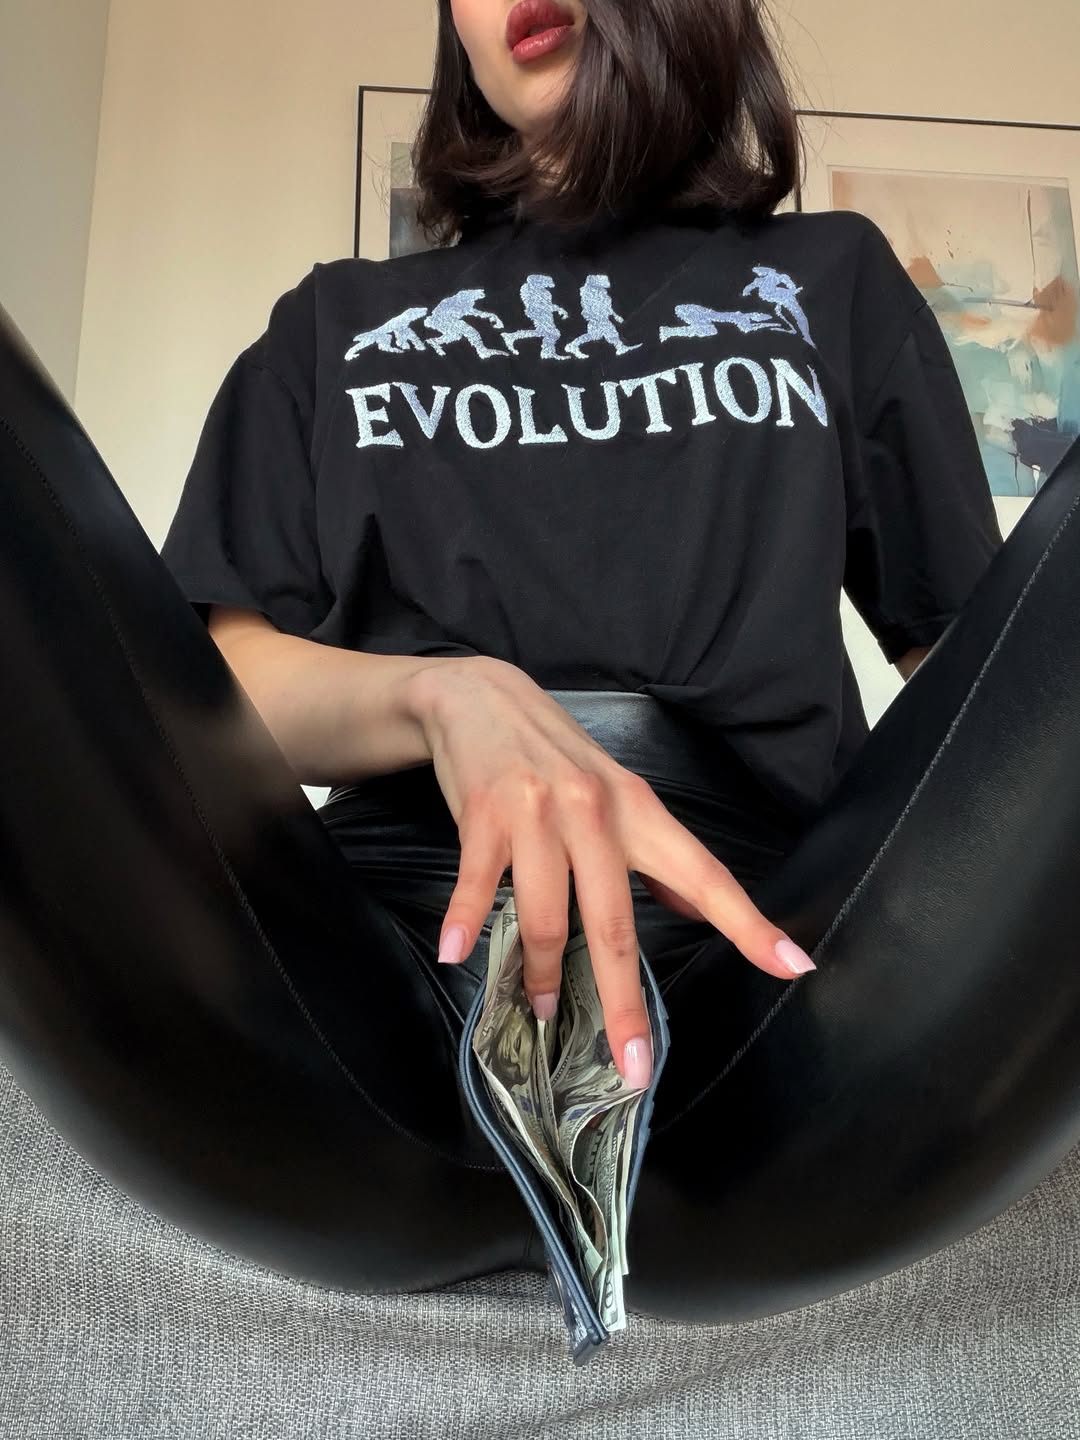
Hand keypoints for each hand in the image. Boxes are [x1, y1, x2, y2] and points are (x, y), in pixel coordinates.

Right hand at [409, 657, 815, 1087]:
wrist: (480, 698)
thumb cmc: (553, 755)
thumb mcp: (616, 794)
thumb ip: (653, 853)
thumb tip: (696, 904)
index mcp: (638, 811)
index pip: (704, 874)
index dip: (749, 923)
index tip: (792, 966)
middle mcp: (595, 812)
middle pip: (616, 923)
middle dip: (624, 1002)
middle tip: (631, 1063)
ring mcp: (539, 813)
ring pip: (547, 916)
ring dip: (539, 974)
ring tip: (538, 1010)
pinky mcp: (485, 814)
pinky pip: (478, 885)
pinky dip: (467, 924)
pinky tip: (457, 952)